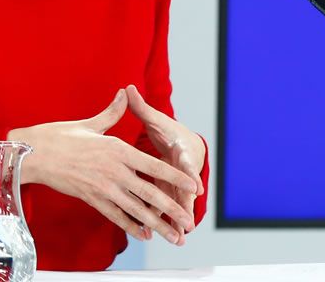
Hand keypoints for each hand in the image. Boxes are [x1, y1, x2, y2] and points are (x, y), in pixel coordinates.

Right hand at [7, 89, 198, 243]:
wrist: (32, 155)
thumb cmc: (60, 136)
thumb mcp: (91, 124)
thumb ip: (113, 112)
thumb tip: (124, 93)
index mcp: (118, 150)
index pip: (155, 166)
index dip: (177, 177)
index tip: (194, 185)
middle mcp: (114, 171)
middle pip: (151, 193)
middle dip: (173, 208)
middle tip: (190, 221)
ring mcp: (103, 188)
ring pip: (136, 210)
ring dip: (157, 224)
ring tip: (174, 236)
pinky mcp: (91, 199)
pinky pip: (116, 216)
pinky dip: (131, 226)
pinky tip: (145, 235)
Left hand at [125, 84, 205, 237]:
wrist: (185, 144)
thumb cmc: (169, 131)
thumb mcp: (157, 120)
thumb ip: (141, 108)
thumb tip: (128, 89)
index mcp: (179, 149)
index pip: (185, 161)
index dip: (189, 174)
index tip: (196, 186)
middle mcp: (182, 169)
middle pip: (185, 189)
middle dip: (187, 205)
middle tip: (189, 220)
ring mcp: (177, 183)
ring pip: (177, 202)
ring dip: (178, 219)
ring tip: (180, 236)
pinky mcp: (171, 192)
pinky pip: (166, 207)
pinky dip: (165, 220)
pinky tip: (162, 235)